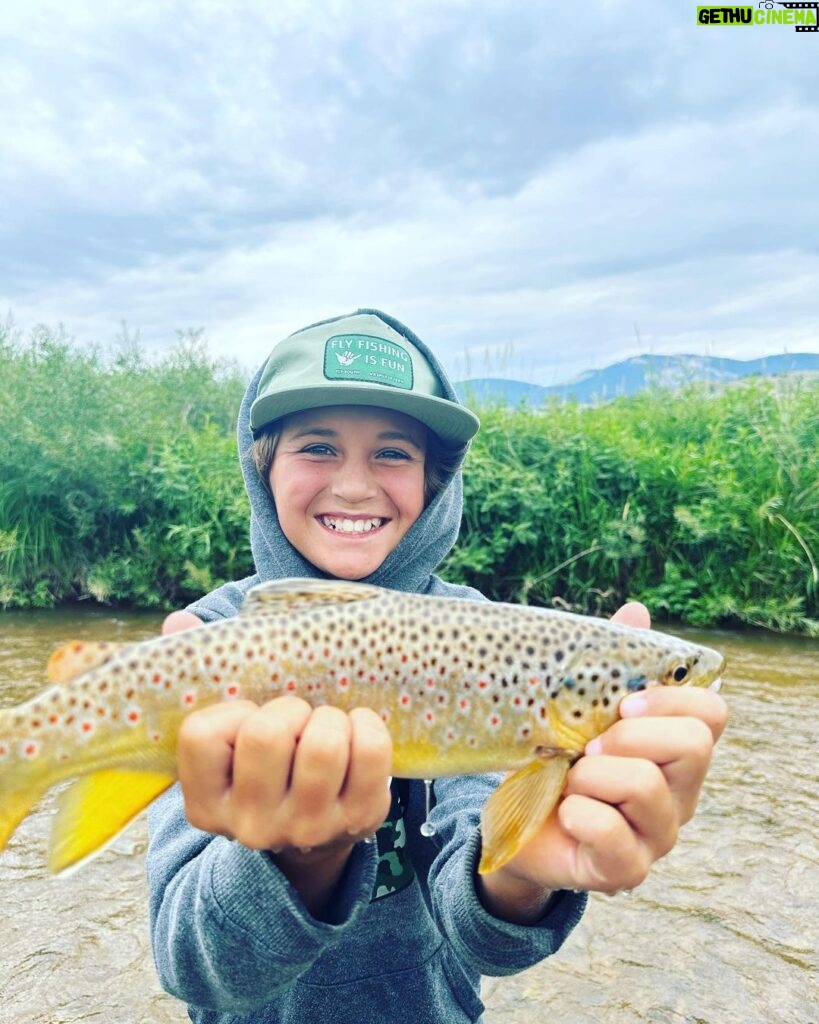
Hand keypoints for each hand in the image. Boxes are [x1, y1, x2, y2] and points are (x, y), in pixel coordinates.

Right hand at [162, 611, 392, 917]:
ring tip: (325, 728)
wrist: (315, 834)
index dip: (232, 712)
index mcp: (207, 804)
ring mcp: (308, 828)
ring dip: (329, 720)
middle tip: (297, 718)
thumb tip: (178, 621)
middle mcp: (251, 826)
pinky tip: (355, 734)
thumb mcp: (228, 735)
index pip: (203, 735)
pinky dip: (367, 726)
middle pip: (267, 735)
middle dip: (289, 710)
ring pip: (323, 744)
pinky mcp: (360, 819)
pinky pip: (370, 749)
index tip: (250, 717)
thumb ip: (201, 676)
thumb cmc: (266, 766)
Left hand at [478, 601, 727, 918]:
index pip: (712, 713)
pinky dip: (576, 812)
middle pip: (692, 744)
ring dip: (591, 774)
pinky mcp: (625, 871)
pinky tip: (563, 812)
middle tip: (586, 745)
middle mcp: (680, 794)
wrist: (516, 822)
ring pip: (646, 786)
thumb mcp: (580, 706)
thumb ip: (612, 663)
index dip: (670, 698)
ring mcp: (657, 836)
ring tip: (568, 780)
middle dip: (629, 734)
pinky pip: (610, 832)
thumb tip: (636, 611)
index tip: (623, 702)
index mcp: (675, 750)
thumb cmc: (557, 758)